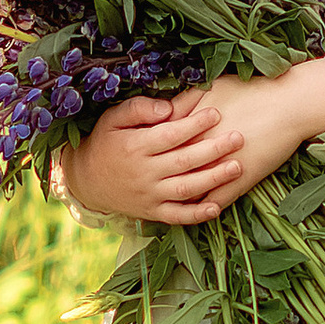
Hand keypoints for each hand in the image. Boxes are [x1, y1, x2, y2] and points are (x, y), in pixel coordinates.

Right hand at [61, 87, 235, 223]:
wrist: (85, 180)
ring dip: (214, 179)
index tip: (215, 112)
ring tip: (237, 167)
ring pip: (186, 188)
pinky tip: (217, 207)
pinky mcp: (151, 212)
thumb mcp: (112, 118)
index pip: (171, 135)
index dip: (195, 124)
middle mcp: (144, 173)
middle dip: (214, 149)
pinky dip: (197, 214)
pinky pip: (177, 216)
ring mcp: (149, 195)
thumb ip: (139, 109)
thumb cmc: (104, 142)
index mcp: (135, 147)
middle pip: (184, 161)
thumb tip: (169, 108)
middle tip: (239, 137)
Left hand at [62, 62, 324, 226]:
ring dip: (167, 199)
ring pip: (186, 192)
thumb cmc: (253, 91)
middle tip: (120, 187)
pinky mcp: (239, 182)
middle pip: (166, 171)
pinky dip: (199, 210)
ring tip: (146, 205)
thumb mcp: (213, 89)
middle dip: (143, 180)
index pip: (159, 144)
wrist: (292, 104)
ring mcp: (220, 170)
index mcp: (191, 127)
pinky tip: (188, 215)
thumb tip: (164, 111)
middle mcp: (201, 152)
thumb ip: (185, 102)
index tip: (118, 159)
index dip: (138, 152)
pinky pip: (213, 202)